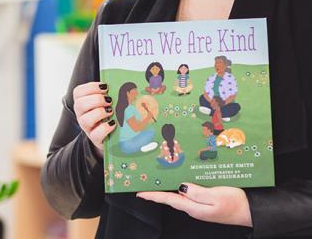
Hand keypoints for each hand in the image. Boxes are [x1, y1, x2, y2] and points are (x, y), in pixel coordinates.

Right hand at [73, 82, 114, 154]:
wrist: (110, 134)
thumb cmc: (108, 113)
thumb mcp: (106, 102)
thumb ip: (109, 93)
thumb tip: (123, 85)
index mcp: (82, 102)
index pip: (78, 92)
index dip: (91, 87)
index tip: (105, 87)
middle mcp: (81, 115)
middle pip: (79, 105)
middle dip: (96, 100)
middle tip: (109, 100)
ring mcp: (87, 127)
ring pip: (85, 120)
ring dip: (99, 113)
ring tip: (111, 111)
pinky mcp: (95, 138)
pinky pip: (96, 134)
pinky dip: (105, 128)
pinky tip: (113, 123)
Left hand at [137, 183, 251, 226]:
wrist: (250, 211)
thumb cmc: (235, 204)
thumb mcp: (216, 196)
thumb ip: (197, 193)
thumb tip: (181, 187)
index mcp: (193, 207)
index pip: (168, 200)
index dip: (153, 196)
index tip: (140, 193)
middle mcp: (193, 207)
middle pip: (171, 197)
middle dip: (158, 191)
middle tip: (145, 182)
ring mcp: (199, 205)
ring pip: (179, 195)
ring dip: (168, 188)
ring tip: (156, 179)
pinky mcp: (205, 201)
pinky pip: (189, 193)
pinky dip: (180, 187)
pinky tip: (178, 180)